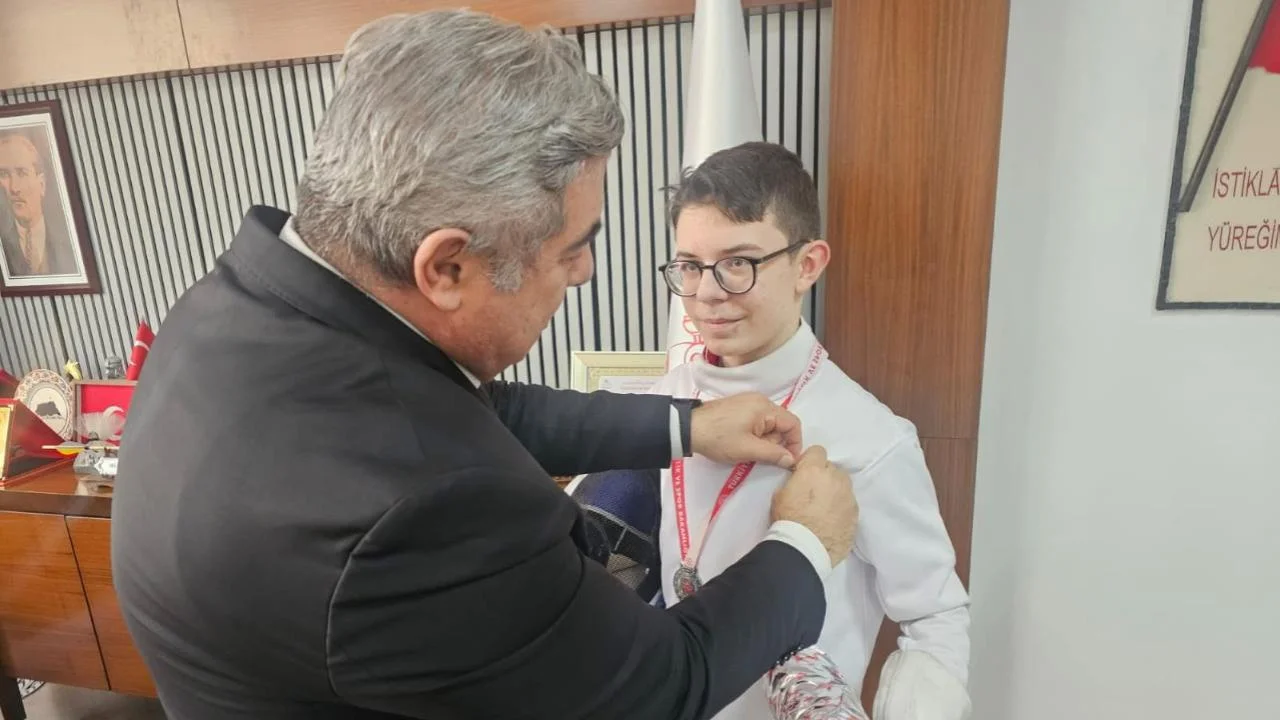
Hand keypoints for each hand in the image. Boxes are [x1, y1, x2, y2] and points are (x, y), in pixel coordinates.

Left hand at [690, 393, 802, 468]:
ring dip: (764, 440)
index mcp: (765, 407)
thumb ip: (774, 454)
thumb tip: (791, 459)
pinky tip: (742, 443)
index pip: (793, 423)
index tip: (788, 460)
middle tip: (761, 455)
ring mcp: (748, 402)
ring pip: (768, 424)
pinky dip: (755, 434)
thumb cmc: (719, 438)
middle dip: (776, 442)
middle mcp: (759, 400)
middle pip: (781, 424)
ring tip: (748, 450)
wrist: (687, 428)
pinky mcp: (738, 407)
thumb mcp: (748, 449)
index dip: (795, 443)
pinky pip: (756, 421)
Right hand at [770, 446, 857, 565]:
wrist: (805, 548)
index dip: (810, 461)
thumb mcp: (780, 494)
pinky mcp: (856, 514)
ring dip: (835, 491)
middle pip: (833, 469)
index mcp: (814, 470)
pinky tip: (832, 520)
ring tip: (824, 508)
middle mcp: (835, 479)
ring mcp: (848, 496)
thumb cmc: (788, 520)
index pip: (818, 451)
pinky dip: (842, 508)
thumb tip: (800, 481)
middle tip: (814, 492)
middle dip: (824, 476)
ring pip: (844, 486)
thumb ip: (795, 481)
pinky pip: (849, 504)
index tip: (805, 472)